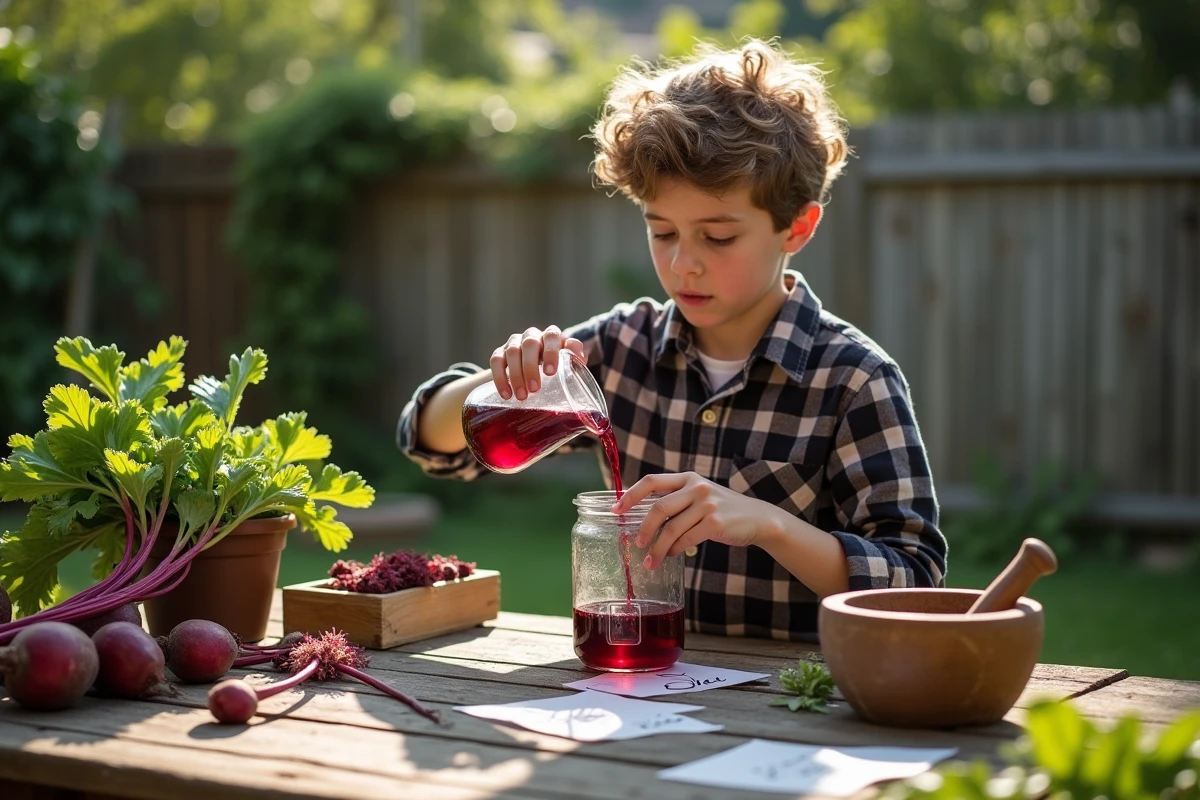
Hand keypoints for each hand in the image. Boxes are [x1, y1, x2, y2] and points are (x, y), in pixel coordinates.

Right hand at [489, 326, 584, 401]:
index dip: (551, 352)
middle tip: (535, 389)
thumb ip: (574, 358)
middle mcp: (531, 336)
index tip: (550, 372)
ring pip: (512, 353)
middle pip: (529, 344)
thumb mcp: (567, 362)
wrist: (532, 368)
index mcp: (550, 336)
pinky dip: (500, 378)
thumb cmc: (554, 365)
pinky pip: (495, 361)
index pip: (551, 336)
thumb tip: (581, 359)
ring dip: (516, 376)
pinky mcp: (499, 353)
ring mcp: (514, 343)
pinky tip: (506, 394)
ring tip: (522, 396)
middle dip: (531, 367)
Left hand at [612, 472, 784, 568]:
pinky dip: (675, 550)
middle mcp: (697, 487)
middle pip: (658, 507)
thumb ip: (677, 500)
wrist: (757, 518)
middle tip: (635, 543)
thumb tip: (644, 519)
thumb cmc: (722, 510)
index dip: (631, 495)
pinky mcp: (715, 524)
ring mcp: (707, 505)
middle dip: (643, 528)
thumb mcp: (700, 496)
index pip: (652, 481)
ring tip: (650, 561)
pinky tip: (670, 556)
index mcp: (688, 478)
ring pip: (671, 528)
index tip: (616, 510)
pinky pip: (686, 540)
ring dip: (657, 548)